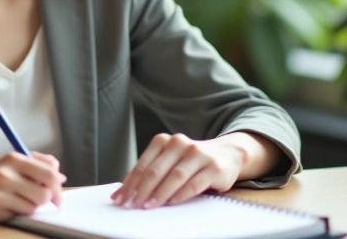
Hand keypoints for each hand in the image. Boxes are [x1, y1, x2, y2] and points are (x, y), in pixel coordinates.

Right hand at [0, 151, 65, 221]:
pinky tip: (1, 206)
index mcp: (12, 158)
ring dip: (29, 207)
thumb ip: (33, 163)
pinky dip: (14, 213)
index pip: (49, 173)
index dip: (58, 187)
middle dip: (46, 200)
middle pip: (44, 193)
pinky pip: (16, 216)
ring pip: (32, 207)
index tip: (58, 195)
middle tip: (40, 202)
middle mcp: (6, 175)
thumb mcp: (4, 161)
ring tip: (14, 201)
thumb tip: (60, 176)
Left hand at [110, 133, 249, 209]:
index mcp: (164, 141)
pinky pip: (194, 183)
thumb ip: (150, 172)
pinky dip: (181, 194)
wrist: (226, 154)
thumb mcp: (169, 160)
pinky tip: (172, 203)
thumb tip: (124, 192)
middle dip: (142, 190)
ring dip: (160, 193)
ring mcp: (198, 154)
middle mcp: (180, 144)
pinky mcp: (213, 167)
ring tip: (149, 206)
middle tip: (133, 205)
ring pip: (174, 176)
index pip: (142, 164)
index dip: (130, 183)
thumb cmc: (190, 161)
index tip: (120, 198)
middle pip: (156, 170)